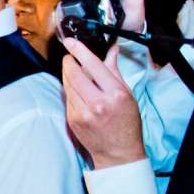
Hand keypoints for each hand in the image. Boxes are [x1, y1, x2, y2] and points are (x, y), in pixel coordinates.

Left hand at [59, 36, 146, 168]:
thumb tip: (111, 51)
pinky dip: (70, 91)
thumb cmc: (126, 122)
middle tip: (70, 57)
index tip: (71, 42)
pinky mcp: (72, 119)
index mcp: (115, 94)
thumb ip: (114, 72)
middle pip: (74, 74)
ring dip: (68, 76)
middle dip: (69, 62)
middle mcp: (98, 103)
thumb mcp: (127, 94)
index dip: (80, 51)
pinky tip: (78, 92)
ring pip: (67, 85)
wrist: (118, 151)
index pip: (93, 66)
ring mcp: (82, 113)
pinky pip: (67, 98)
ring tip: (76, 74)